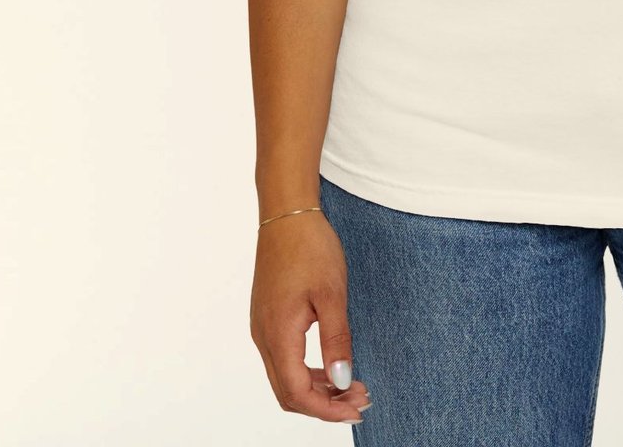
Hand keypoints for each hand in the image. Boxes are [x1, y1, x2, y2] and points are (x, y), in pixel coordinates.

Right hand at [250, 211, 374, 422]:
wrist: (287, 213)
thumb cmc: (310, 247)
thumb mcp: (332, 293)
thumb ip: (336, 340)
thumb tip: (342, 381)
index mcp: (277, 334)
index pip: (298, 392)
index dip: (327, 409)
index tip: (356, 409)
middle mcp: (263, 337)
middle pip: (289, 391)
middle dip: (324, 403)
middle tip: (359, 400)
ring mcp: (263, 328)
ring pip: (286, 376)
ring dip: (317, 387)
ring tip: (351, 386)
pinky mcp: (268, 318)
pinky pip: (284, 358)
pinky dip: (307, 369)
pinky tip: (331, 365)